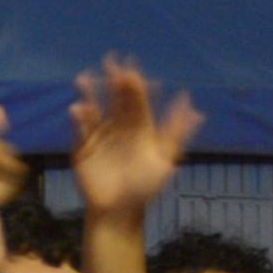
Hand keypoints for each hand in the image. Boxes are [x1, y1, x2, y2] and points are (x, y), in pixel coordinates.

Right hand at [66, 57, 200, 222]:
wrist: (119, 212)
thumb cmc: (145, 187)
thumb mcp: (166, 159)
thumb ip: (176, 133)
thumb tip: (195, 107)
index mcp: (140, 128)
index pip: (137, 100)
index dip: (135, 83)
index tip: (131, 66)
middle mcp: (119, 128)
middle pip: (115, 99)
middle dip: (112, 80)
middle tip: (110, 60)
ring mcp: (99, 137)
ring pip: (95, 110)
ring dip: (90, 94)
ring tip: (84, 78)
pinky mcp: (82, 149)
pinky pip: (80, 130)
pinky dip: (78, 119)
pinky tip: (77, 109)